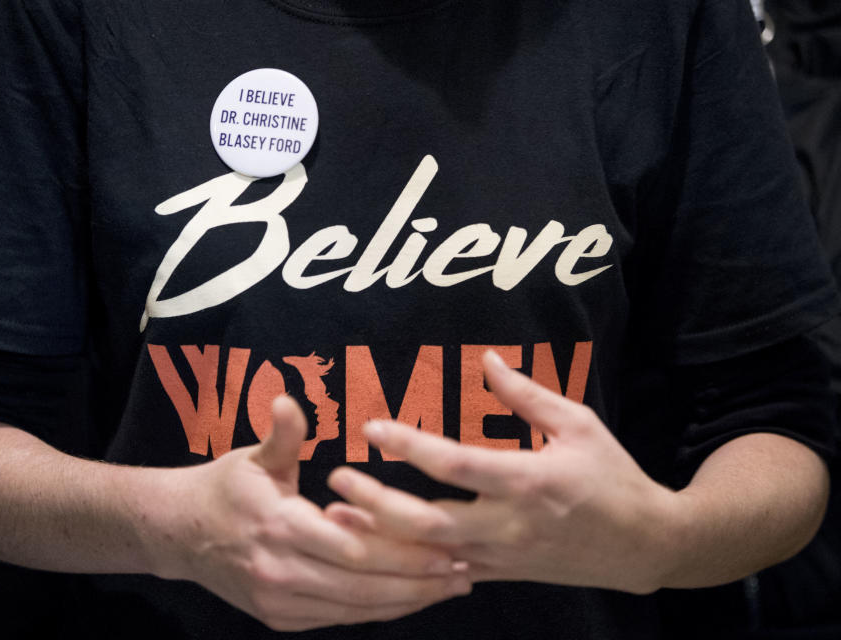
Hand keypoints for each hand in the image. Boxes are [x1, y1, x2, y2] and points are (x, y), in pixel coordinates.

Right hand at [144, 396, 471, 630]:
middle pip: (364, 585)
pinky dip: (377, 610)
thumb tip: (291, 400)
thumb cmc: (225, 488)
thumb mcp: (253, 457)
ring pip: (356, 610)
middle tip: (466, 572)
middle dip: (420, 583)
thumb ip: (283, 434)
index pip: (356, 547)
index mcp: (280, 526)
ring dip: (407, 602)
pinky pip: (339, 619)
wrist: (178, 534)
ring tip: (451, 588)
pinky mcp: (279, 618)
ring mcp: (279, 601)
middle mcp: (281, 572)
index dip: (406, 553)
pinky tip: (409, 599)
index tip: (450, 547)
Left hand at [325, 351, 679, 594]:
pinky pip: (446, 574)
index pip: (457, 465)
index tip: (373, 427)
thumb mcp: (578, 424)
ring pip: (429, 556)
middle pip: (430, 522)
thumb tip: (486, 360)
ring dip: (380, 539)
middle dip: (378, 504)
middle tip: (337, 480)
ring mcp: (503, 556)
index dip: (411, 446)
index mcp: (529, 481)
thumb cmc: (613, 476)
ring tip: (337, 519)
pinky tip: (374, 550)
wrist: (645, 544)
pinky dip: (408, 563)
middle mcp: (510, 524)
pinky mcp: (502, 574)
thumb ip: (526, 394)